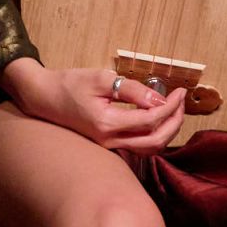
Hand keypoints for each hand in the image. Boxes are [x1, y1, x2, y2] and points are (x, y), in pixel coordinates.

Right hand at [1, 61, 186, 152]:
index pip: (151, 120)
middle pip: (155, 141)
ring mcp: (108, 146)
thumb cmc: (69, 84)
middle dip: (175, 122)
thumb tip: (159, 98)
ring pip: (149, 148)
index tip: (180, 91)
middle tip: (182, 101)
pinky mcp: (108, 145)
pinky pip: (139, 146)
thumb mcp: (101, 78)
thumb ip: (131, 89)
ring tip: (175, 109)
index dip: (170, 106)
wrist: (44, 98)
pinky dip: (155, 134)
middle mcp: (109, 141)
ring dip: (167, 130)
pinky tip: (159, 118)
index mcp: (107, 124)